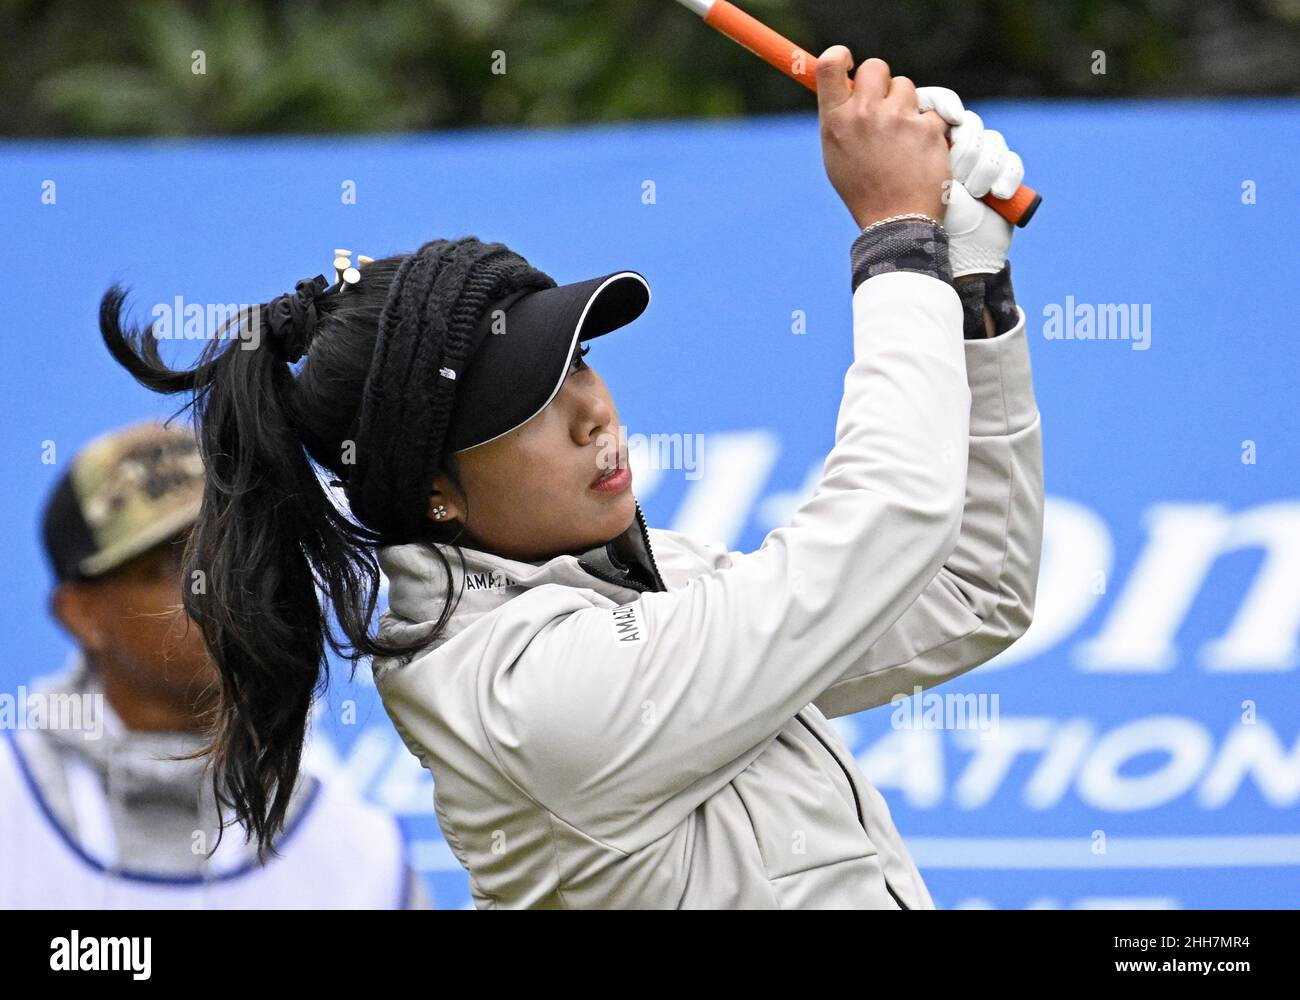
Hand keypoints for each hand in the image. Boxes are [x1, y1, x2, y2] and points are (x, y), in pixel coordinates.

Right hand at [816, 47, 951, 229]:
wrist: (896, 223)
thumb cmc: (865, 192)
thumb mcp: (837, 156)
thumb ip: (841, 120)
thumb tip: (847, 89)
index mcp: (835, 121)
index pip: (829, 64)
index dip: (841, 56)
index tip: (849, 63)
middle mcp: (863, 114)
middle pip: (876, 67)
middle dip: (884, 83)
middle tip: (886, 106)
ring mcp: (897, 118)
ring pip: (907, 87)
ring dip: (907, 107)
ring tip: (903, 140)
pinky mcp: (926, 127)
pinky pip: (931, 112)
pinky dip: (929, 129)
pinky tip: (920, 153)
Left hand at [915, 86, 1024, 275]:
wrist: (948, 251)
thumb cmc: (918, 214)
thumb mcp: (900, 171)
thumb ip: (898, 137)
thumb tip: (902, 105)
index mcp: (922, 143)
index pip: (938, 103)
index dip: (945, 104)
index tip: (950, 118)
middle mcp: (950, 149)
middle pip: (970, 122)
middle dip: (966, 150)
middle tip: (955, 175)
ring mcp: (976, 163)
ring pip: (992, 141)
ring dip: (983, 169)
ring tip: (972, 193)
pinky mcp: (1000, 178)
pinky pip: (1011, 161)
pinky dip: (1006, 178)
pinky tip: (995, 195)